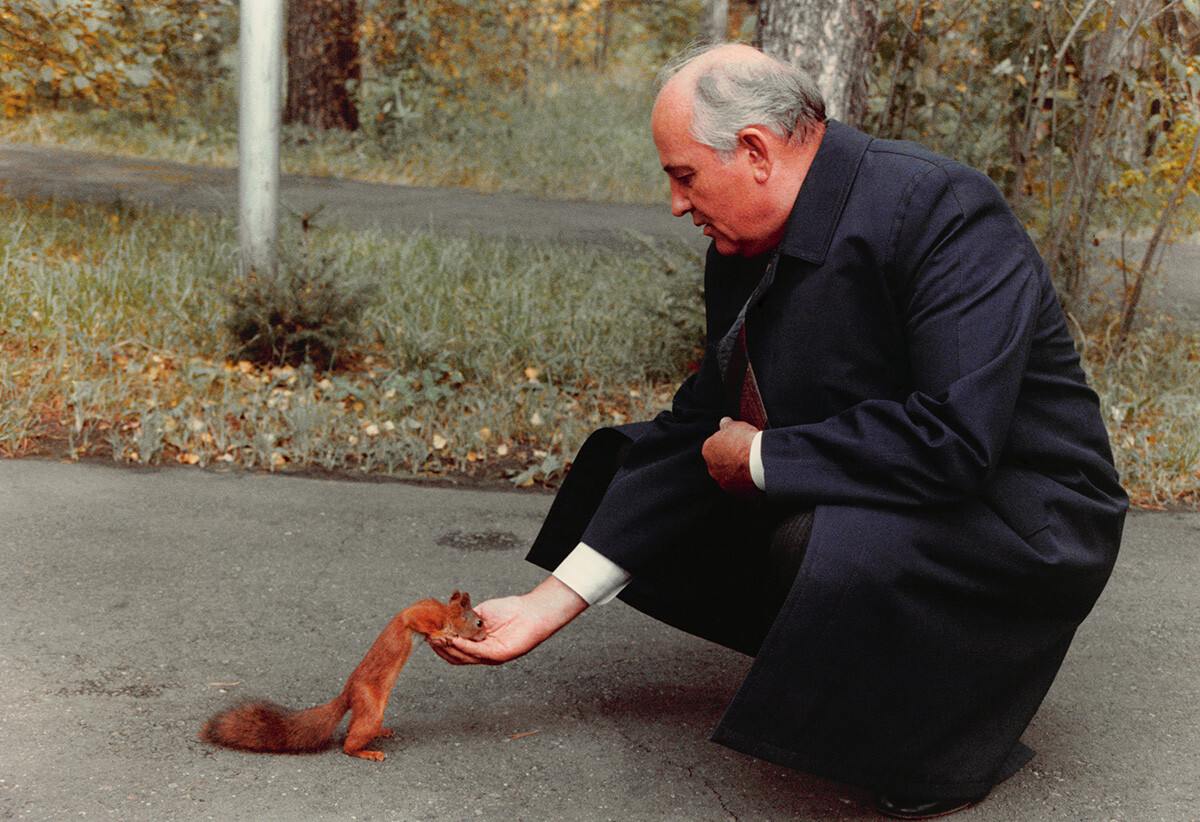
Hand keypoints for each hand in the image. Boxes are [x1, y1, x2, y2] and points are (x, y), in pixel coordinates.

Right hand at [430, 577, 587, 665]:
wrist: (531, 611)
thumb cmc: (509, 610)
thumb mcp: (480, 613)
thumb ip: (464, 619)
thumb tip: (445, 621)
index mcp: (477, 645)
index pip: (454, 649)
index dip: (440, 644)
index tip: (428, 634)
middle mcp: (482, 654)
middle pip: (455, 657)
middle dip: (440, 648)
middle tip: (429, 638)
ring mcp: (490, 656)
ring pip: (463, 657)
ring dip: (448, 648)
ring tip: (437, 638)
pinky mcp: (498, 655)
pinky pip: (477, 653)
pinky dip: (463, 647)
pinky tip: (454, 639)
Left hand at [702, 416, 760, 498]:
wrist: (758, 461)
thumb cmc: (744, 442)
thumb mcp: (735, 426)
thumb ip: (727, 424)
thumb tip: (724, 421)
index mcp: (708, 450)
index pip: (715, 445)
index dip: (727, 442)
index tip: (737, 441)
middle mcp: (712, 468)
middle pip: (721, 462)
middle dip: (731, 458)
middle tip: (745, 452)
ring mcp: (724, 482)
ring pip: (731, 475)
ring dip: (739, 470)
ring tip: (752, 463)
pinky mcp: (737, 492)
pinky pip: (741, 485)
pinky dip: (748, 480)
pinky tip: (756, 473)